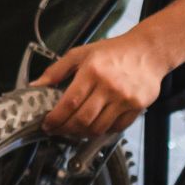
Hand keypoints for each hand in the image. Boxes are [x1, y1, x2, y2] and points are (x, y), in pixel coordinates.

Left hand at [29, 31, 174, 137]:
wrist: (148, 51)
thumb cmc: (114, 51)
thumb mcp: (80, 54)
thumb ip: (56, 70)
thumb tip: (36, 85)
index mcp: (93, 71)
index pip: (70, 102)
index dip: (56, 118)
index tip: (47, 124)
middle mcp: (109, 86)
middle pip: (83, 119)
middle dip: (65, 129)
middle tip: (57, 130)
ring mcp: (125, 98)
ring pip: (98, 128)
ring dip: (81, 133)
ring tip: (73, 129)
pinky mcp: (137, 107)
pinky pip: (116, 128)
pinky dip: (102, 131)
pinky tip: (94, 126)